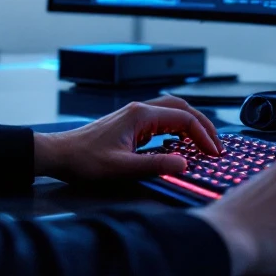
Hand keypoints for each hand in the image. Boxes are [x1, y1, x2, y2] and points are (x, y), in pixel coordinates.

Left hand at [34, 95, 223, 181]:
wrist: (59, 154)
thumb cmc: (84, 160)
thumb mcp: (122, 168)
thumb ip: (155, 165)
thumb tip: (184, 164)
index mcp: (141, 115)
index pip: (184, 118)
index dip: (203, 135)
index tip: (213, 152)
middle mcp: (140, 110)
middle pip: (182, 108)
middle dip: (203, 125)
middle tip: (216, 144)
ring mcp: (135, 115)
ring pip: (173, 110)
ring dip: (191, 123)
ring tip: (203, 141)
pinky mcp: (130, 123)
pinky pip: (162, 119)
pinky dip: (178, 127)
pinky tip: (180, 142)